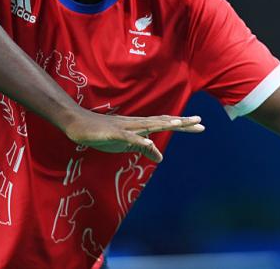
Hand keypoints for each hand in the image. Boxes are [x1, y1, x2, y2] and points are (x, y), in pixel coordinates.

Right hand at [64, 111, 203, 161]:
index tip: (200, 125)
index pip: (165, 124)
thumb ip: (144, 149)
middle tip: (200, 121)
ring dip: (163, 124)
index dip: (182, 124)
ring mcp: (125, 127)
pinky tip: (148, 141)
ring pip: (147, 125)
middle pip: (162, 121)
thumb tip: (161, 157)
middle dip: (181, 122)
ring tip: (179, 123)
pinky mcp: (113, 132)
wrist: (78, 124)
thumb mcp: (126, 144)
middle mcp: (137, 123)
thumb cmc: (103, 133)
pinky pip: (128, 136)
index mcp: (141, 126)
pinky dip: (138, 139)